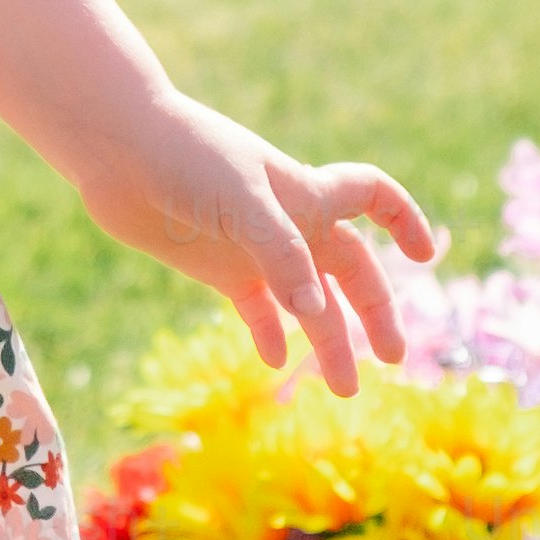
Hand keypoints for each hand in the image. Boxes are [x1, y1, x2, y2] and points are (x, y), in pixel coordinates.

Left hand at [66, 93, 437, 391]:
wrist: (116, 151)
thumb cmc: (186, 158)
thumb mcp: (242, 202)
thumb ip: (282, 257)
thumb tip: (316, 317)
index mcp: (306, 193)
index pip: (372, 198)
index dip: (403, 220)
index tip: (423, 257)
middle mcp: (288, 223)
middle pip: (349, 269)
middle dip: (374, 311)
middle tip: (393, 358)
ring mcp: (253, 249)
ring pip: (306, 301)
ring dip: (327, 341)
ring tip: (344, 389)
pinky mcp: (217, 269)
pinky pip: (254, 307)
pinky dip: (267, 333)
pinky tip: (272, 361)